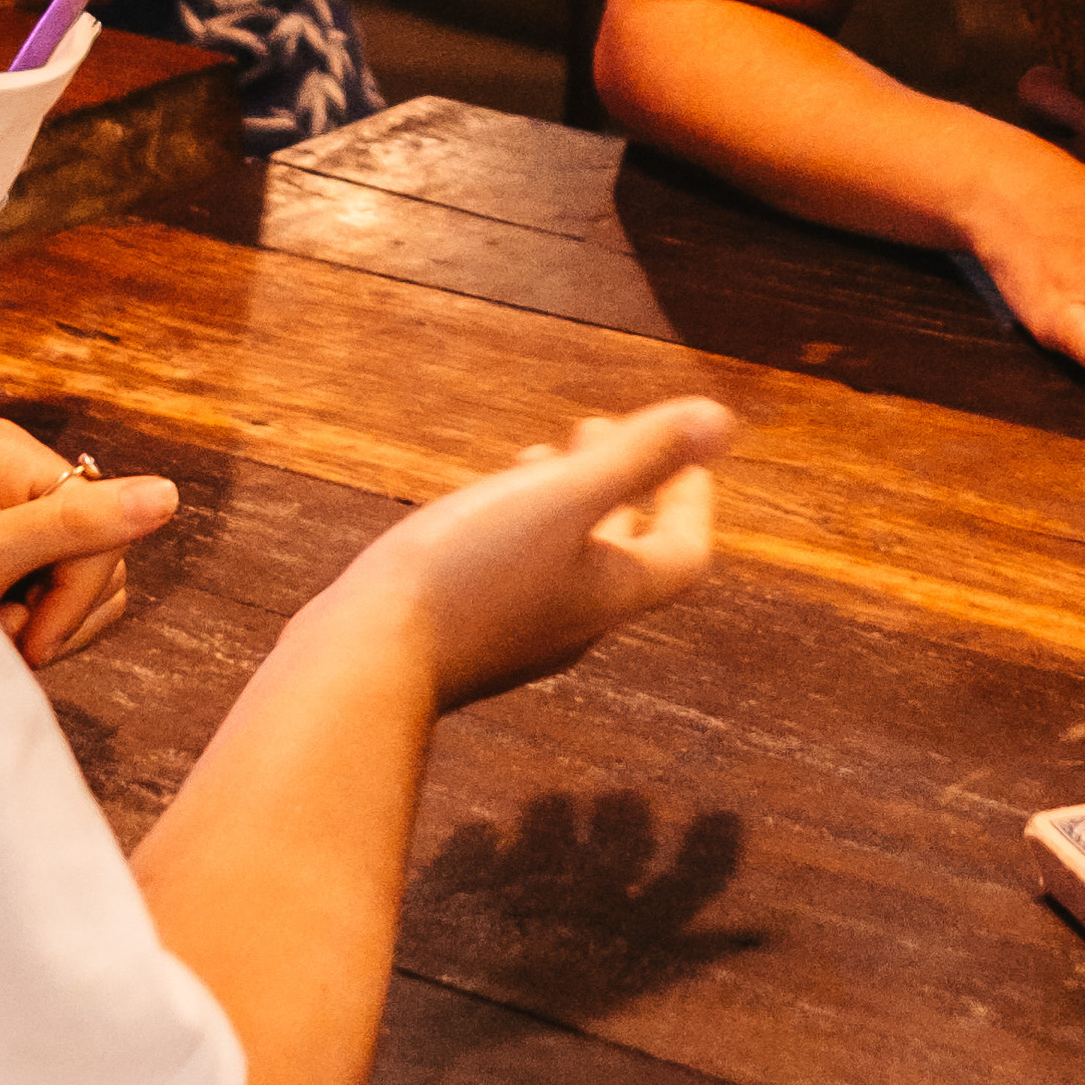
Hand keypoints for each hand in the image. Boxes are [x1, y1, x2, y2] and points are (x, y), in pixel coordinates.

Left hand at [0, 419, 179, 664]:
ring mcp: (35, 520)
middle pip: (107, 552)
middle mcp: (30, 479)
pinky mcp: (36, 559)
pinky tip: (9, 632)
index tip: (30, 636)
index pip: (98, 518)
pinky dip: (55, 630)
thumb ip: (74, 527)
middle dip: (60, 610)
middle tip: (8, 635)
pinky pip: (88, 600)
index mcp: (12, 456)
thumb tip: (166, 494)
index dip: (73, 588)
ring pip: (105, 581)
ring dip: (57, 625)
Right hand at [311, 398, 731, 708]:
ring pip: (565, 557)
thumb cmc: (466, 577)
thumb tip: (720, 419)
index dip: (693, 496)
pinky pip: (514, 571)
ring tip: (539, 452)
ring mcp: (518, 633)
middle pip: (625, 552)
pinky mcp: (467, 633)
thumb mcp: (559, 499)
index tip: (682, 446)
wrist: (364, 664)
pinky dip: (517, 522)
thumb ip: (638, 457)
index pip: (683, 552)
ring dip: (567, 499)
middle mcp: (574, 621)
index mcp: (610, 594)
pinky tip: (478, 500)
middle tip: (597, 425)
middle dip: (623, 482)